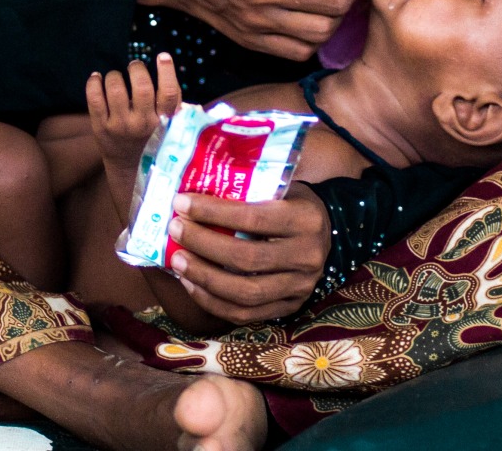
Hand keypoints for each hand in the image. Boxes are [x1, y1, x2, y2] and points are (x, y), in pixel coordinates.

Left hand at [86, 54, 182, 173]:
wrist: (130, 168)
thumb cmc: (154, 139)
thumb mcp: (171, 125)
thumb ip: (174, 102)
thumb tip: (169, 67)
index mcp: (164, 122)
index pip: (169, 93)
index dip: (166, 71)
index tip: (162, 57)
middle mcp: (143, 124)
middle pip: (141, 87)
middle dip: (137, 69)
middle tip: (135, 66)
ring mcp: (120, 126)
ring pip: (116, 88)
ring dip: (115, 75)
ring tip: (117, 77)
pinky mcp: (100, 127)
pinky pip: (94, 99)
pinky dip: (94, 83)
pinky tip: (97, 78)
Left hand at [164, 182, 329, 322]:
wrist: (326, 232)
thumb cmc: (292, 203)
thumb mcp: (280, 186)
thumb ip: (247, 187)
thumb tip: (193, 190)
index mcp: (306, 219)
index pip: (253, 219)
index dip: (213, 213)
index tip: (181, 204)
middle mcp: (307, 256)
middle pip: (246, 258)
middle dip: (203, 244)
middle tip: (175, 230)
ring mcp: (300, 287)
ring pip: (245, 292)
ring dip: (204, 277)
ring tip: (177, 261)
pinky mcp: (289, 307)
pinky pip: (245, 314)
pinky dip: (212, 302)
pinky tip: (191, 284)